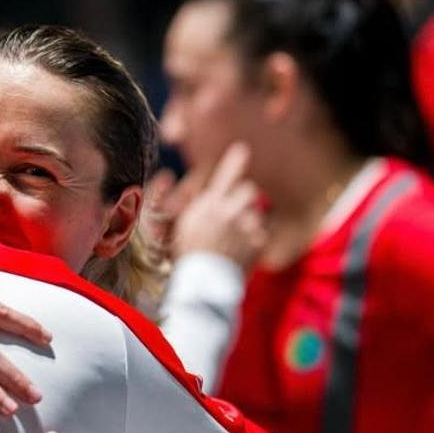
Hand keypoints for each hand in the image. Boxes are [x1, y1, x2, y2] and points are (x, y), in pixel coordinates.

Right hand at [146, 143, 265, 269]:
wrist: (203, 283)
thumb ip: (187, 200)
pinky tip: (238, 251)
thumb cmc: (187, 253)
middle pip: (249, 190)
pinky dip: (252, 241)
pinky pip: (260, 234)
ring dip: (247, 221)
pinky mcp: (258, 242)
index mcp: (210, 205)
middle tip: (233, 212)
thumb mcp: (181, 223)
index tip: (241, 149)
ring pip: (255, 213)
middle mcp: (231, 212)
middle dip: (243, 198)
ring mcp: (247, 227)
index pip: (225, 176)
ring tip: (232, 239)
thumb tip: (173, 177)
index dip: (234, 161)